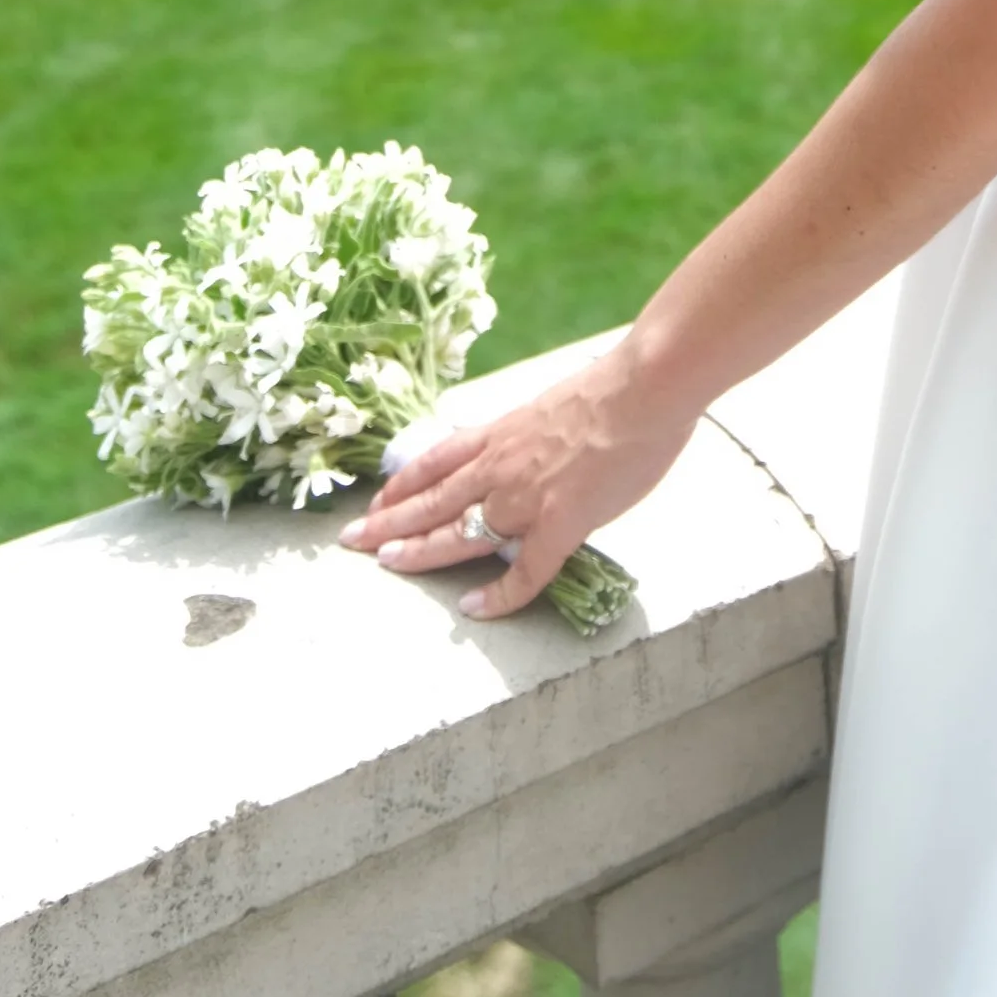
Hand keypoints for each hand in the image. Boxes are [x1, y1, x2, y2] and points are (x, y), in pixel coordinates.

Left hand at [340, 340, 691, 620]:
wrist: (645, 388)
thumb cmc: (614, 388)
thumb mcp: (551, 404)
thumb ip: (531, 434)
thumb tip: (531, 449)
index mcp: (502, 433)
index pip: (436, 460)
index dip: (403, 484)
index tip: (379, 502)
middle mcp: (500, 465)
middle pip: (432, 498)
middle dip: (388, 521)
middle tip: (351, 541)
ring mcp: (525, 498)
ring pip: (458, 532)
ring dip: (419, 551)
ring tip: (386, 564)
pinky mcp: (558, 525)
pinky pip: (522, 572)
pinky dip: (496, 595)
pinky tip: (472, 608)